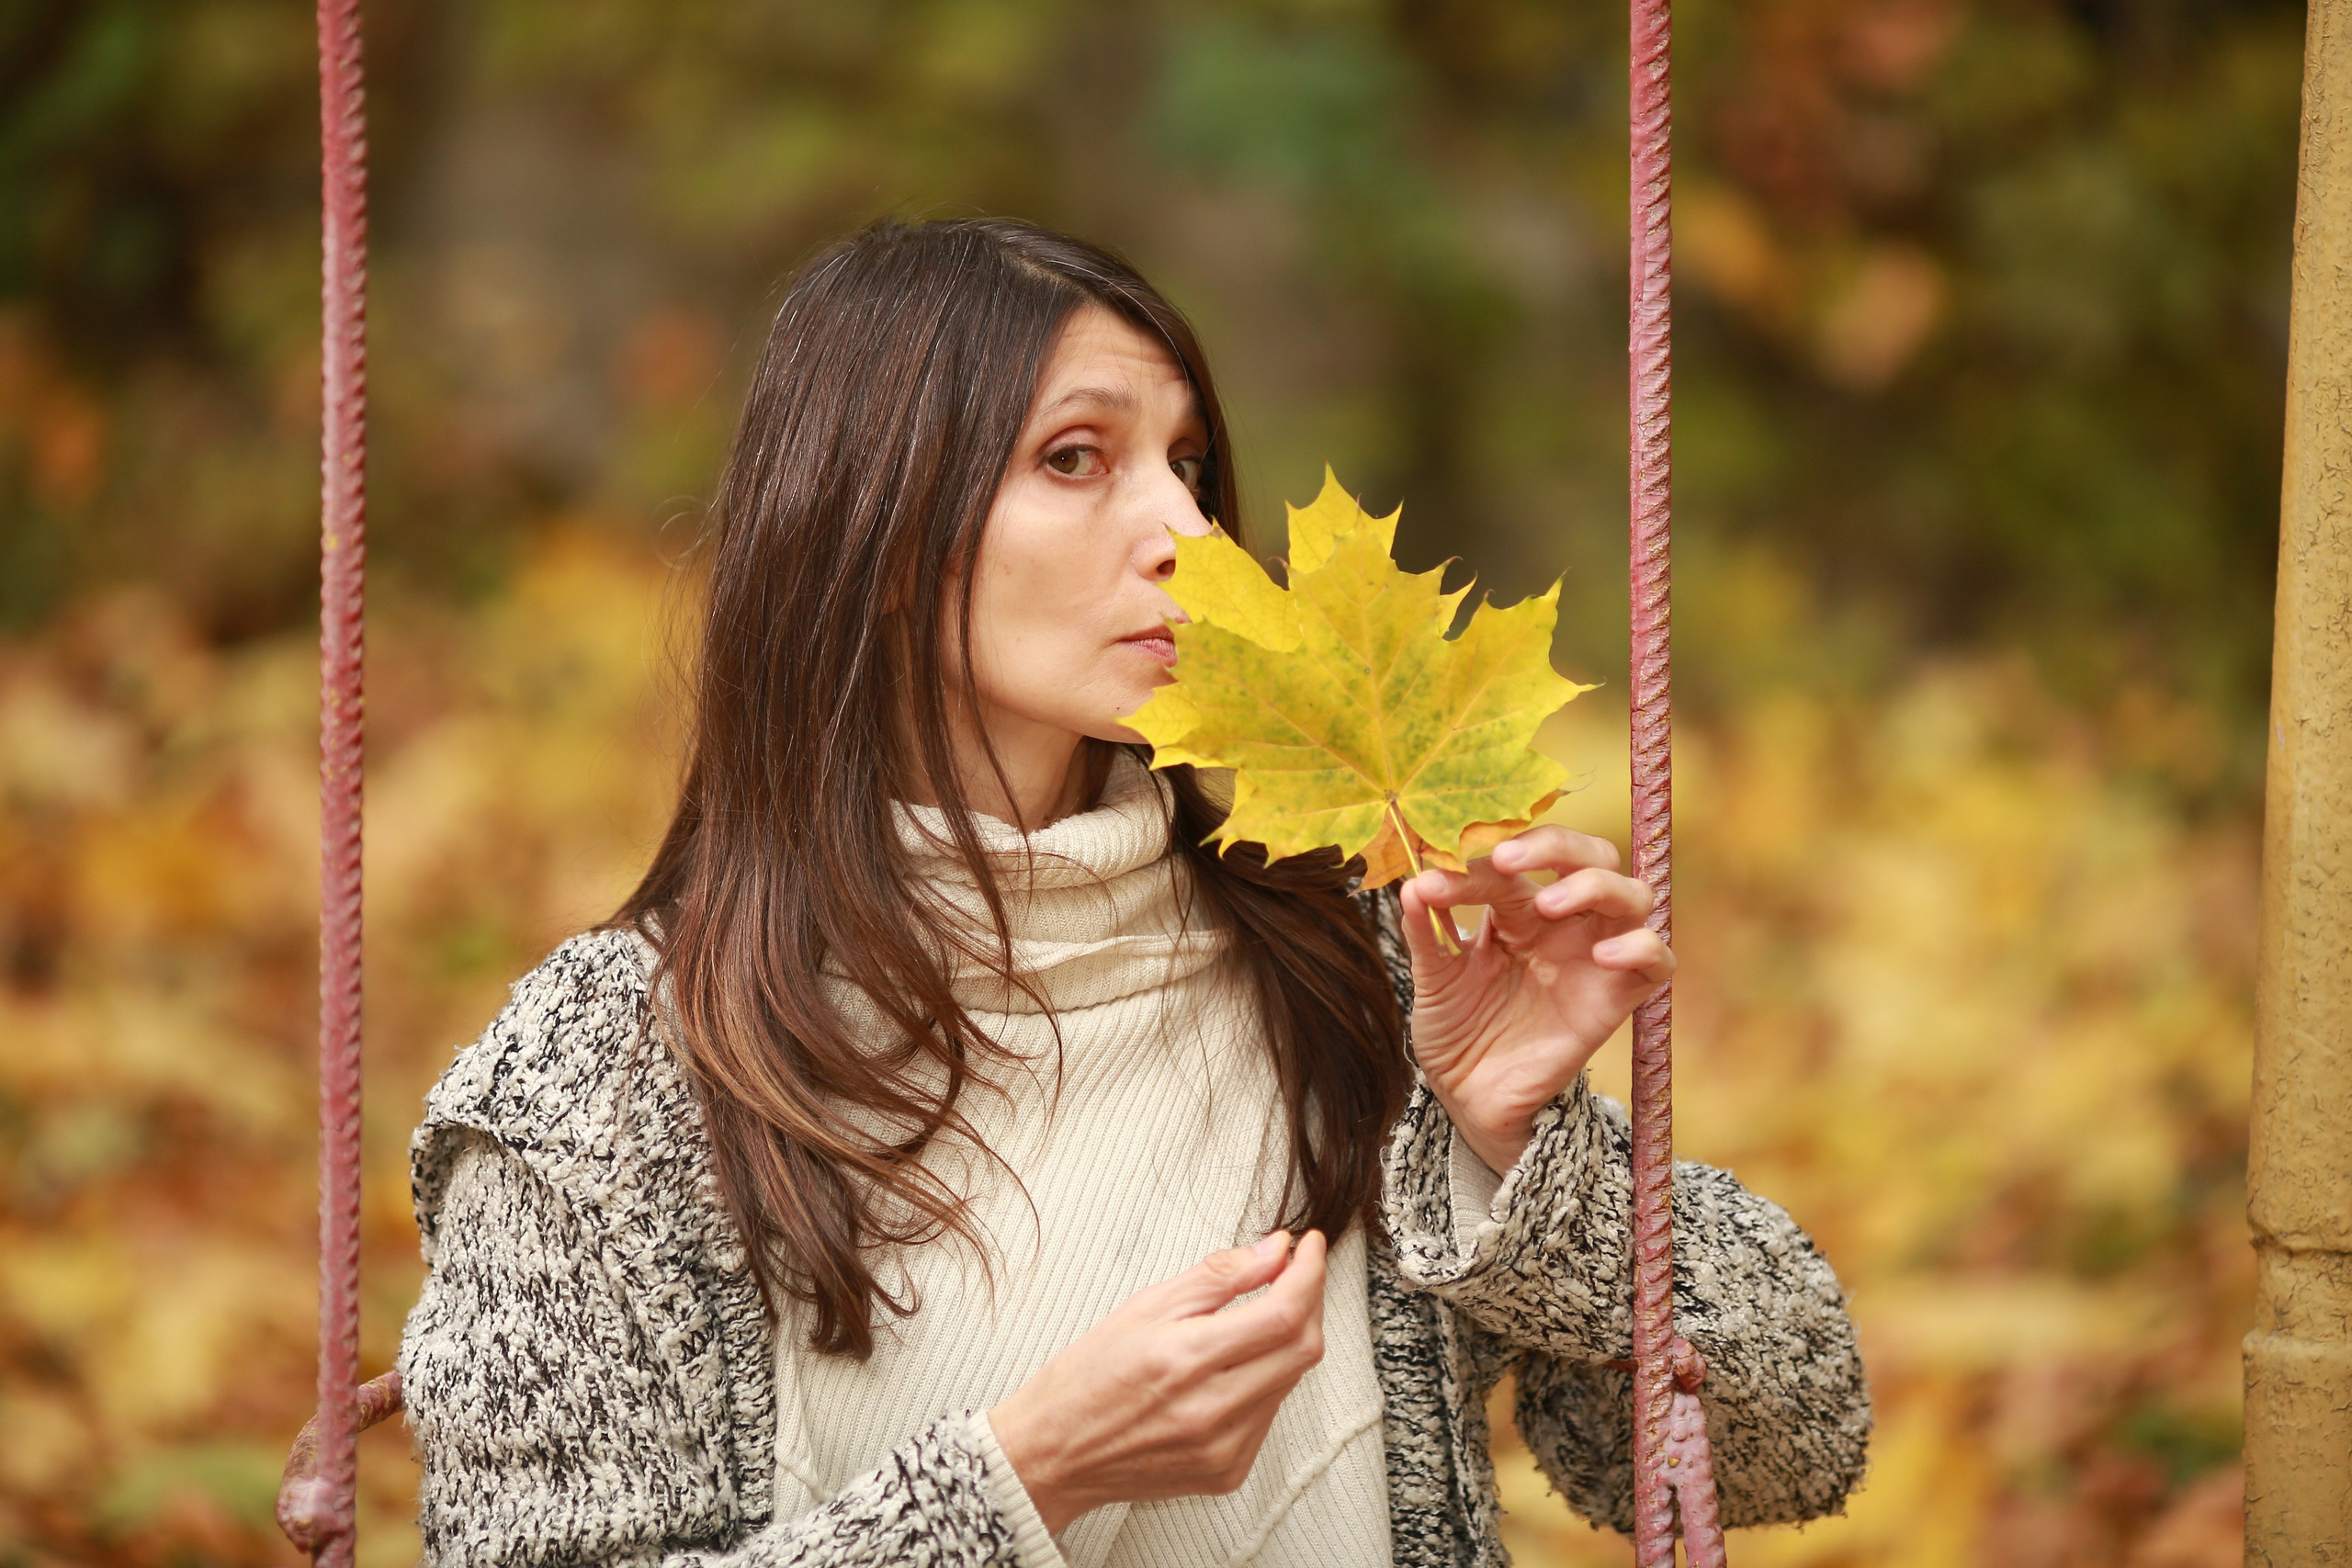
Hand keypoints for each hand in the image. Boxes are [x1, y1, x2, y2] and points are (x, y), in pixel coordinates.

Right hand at [989, 1230, 1326, 1534]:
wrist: (1052, 1455)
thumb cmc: (1087, 1377)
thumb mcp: (1145, 1307)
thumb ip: (1219, 1276)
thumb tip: (1276, 1250)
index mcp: (1185, 1360)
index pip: (1283, 1313)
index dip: (1309, 1273)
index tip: (1309, 1247)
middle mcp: (1211, 1412)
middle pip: (1302, 1348)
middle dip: (1309, 1300)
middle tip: (1293, 1272)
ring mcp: (1224, 1449)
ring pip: (1291, 1380)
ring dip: (1288, 1338)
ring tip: (1257, 1314)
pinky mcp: (1228, 1473)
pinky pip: (1270, 1414)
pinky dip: (1268, 1378)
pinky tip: (1238, 1364)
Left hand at [1401, 826, 1674, 1174]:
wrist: (1469, 1096)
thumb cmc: (1456, 1028)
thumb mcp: (1432, 979)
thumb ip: (1426, 932)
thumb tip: (1412, 883)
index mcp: (1517, 908)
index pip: (1514, 862)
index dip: (1477, 859)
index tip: (1433, 876)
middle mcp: (1563, 924)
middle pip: (1591, 854)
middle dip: (1556, 844)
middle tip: (1506, 861)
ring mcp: (1594, 957)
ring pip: (1634, 894)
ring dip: (1595, 886)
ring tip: (1548, 905)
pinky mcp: (1615, 999)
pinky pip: (1658, 961)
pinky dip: (1640, 947)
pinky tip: (1602, 956)